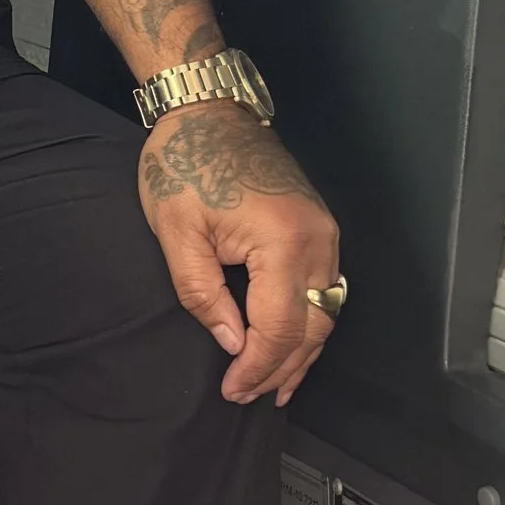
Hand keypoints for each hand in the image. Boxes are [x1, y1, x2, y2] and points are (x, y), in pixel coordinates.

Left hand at [138, 100, 341, 406]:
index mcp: (284, 242)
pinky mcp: (320, 226)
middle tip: (248, 396)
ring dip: (301, 352)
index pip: (280, 328)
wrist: (207, 108)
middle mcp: (318, 240)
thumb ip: (203, 295)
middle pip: (313, 327)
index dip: (257, 367)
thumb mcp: (177, 233)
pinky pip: (324, 290)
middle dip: (281, 369)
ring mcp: (325, 232)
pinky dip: (308, 322)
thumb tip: (233, 344)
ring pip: (326, 312)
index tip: (232, 391)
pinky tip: (290, 344)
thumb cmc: (185, 162)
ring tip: (273, 386)